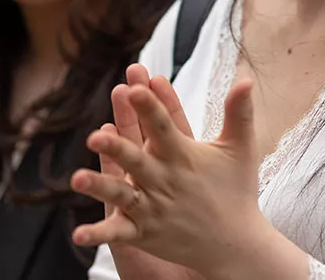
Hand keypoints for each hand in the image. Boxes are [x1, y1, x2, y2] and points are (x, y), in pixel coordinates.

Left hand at [72, 78, 307, 279]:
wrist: (236, 244)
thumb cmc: (237, 190)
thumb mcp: (240, 148)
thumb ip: (238, 113)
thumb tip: (247, 79)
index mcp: (184, 157)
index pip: (165, 127)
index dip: (152, 106)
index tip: (137, 86)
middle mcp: (166, 181)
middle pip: (137, 161)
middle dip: (117, 149)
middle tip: (95, 136)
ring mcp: (154, 209)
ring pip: (123, 195)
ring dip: (101, 187)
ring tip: (77, 179)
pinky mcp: (146, 233)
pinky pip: (119, 234)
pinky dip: (100, 234)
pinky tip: (78, 234)